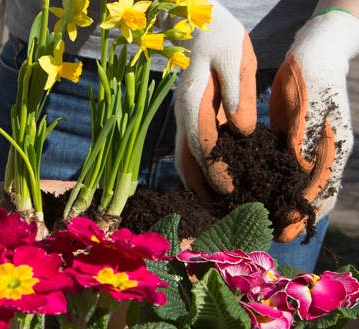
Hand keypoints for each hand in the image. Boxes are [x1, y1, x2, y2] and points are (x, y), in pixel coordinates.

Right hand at [173, 2, 256, 204]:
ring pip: (183, 156)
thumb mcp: (235, 57)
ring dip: (195, 182)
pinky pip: (189, 148)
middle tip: (216, 211)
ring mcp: (183, 115)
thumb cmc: (219, 34)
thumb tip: (242, 131)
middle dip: (200, 186)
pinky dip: (196, 169)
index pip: (201, 143)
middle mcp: (182, 112)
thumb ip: (237, 92)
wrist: (197, 21)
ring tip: (211, 205)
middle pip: (185, 158)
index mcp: (192, 100)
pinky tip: (208, 183)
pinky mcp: (190, 115)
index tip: (230, 189)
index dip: (215, 169)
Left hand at [269, 9, 358, 241]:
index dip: (300, 212)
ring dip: (290, 209)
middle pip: (312, 195)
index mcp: (330, 147)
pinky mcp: (303, 146)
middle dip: (293, 217)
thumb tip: (297, 164)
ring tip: (271, 228)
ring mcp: (318, 151)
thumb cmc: (308, 75)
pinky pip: (297, 175)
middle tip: (274, 236)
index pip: (317, 190)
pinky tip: (270, 201)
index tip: (283, 228)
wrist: (315, 55)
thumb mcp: (301, 104)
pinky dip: (286, 191)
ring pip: (306, 188)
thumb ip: (299, 136)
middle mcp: (326, 153)